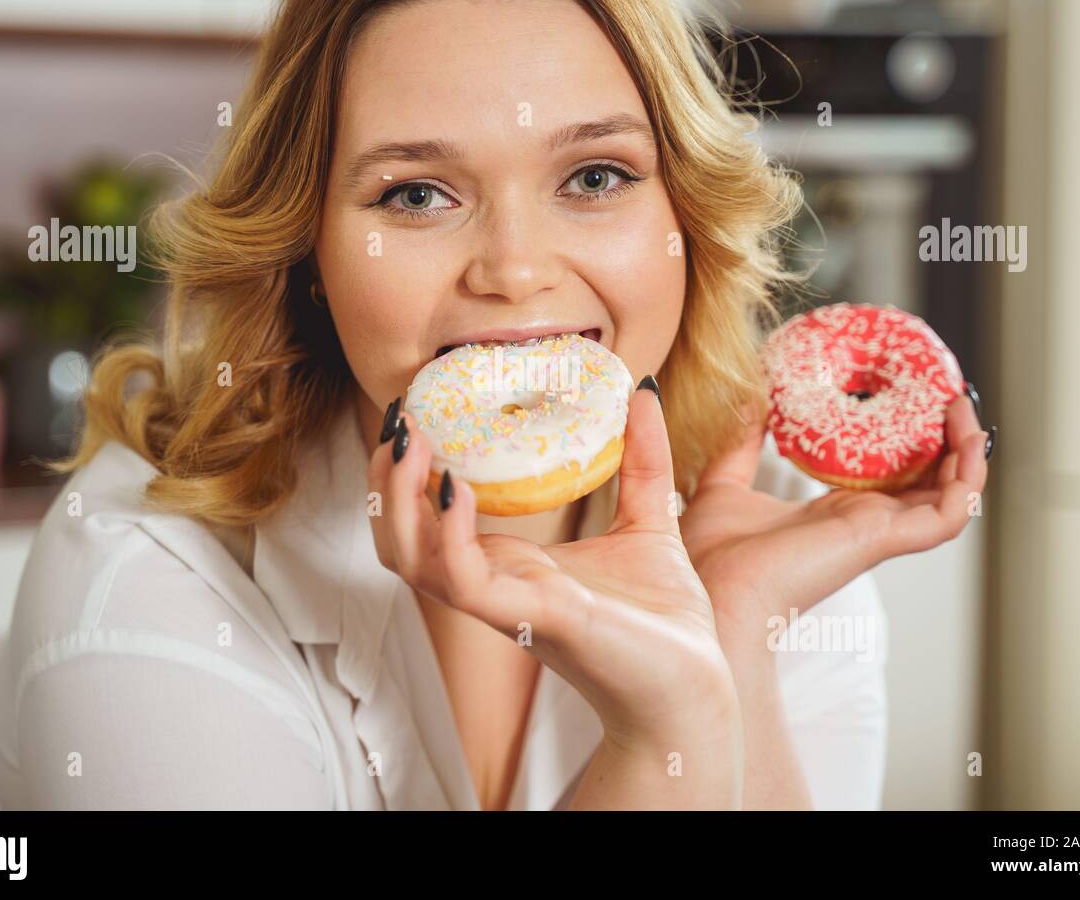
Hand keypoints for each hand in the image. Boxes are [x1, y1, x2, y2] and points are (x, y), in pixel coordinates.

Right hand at [367, 386, 741, 787]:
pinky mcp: (532, 617)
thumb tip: (644, 390)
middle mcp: (494, 584)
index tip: (417, 411)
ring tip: (414, 443)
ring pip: (410, 561)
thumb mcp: (652, 521)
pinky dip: (449, 535)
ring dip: (399, 501)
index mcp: (511, 564)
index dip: (407, 472)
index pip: (427, 521)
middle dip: (384, 481)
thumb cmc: (665, 623)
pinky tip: (457, 490)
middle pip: (398, 539)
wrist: (695, 688)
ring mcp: (506, 602)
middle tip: (402, 420)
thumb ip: (645, 458)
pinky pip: (463, 581)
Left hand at [680, 394, 990, 640]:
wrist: (707, 596)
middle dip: (947, 440)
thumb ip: (736, 447)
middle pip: (928, 483)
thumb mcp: (723, 486)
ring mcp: (876, 534)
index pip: (889, 478)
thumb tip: (744, 400)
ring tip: (963, 405)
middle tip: (949, 392)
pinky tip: (967, 440)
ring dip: (965, 451)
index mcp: (833, 515)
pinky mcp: (881, 541)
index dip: (910, 442)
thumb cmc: (710, 560)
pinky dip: (967, 479)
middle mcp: (863, 524)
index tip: (915, 397)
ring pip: (949, 497)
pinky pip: (948, 515)